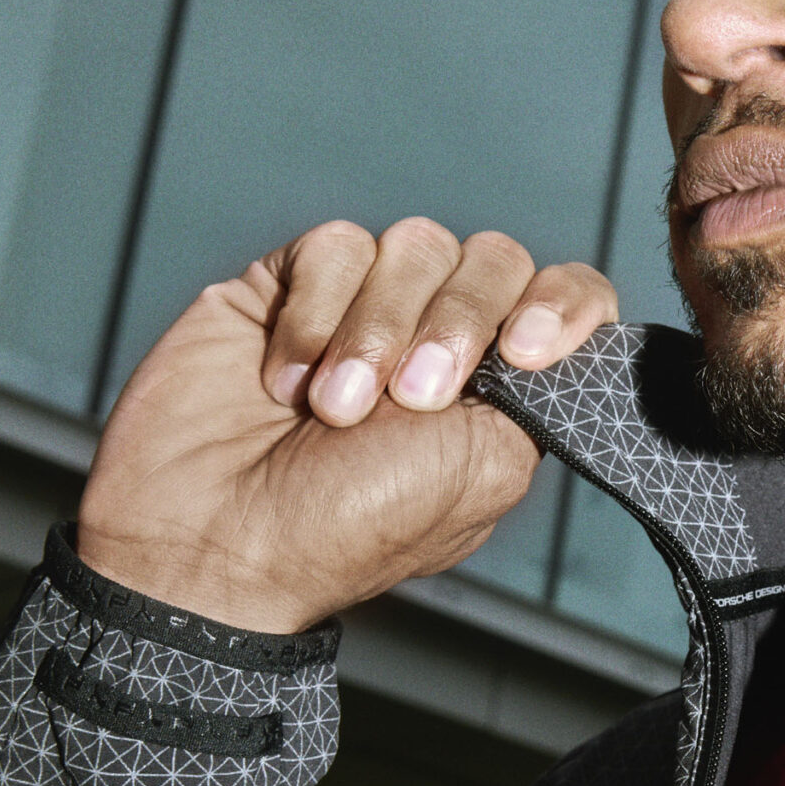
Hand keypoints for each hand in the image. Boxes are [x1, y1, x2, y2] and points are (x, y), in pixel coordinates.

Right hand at [77, 218, 617, 630]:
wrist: (218, 541)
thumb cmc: (347, 528)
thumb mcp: (484, 473)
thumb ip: (540, 395)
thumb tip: (559, 337)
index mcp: (501, 387)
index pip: (566, 299)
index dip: (561, 305)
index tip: (526, 350)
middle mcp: (440, 337)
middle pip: (495, 259)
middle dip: (457, 325)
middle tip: (411, 399)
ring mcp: (366, 306)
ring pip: (414, 244)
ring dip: (377, 330)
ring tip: (333, 409)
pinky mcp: (290, 285)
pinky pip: (334, 247)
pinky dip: (314, 314)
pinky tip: (284, 379)